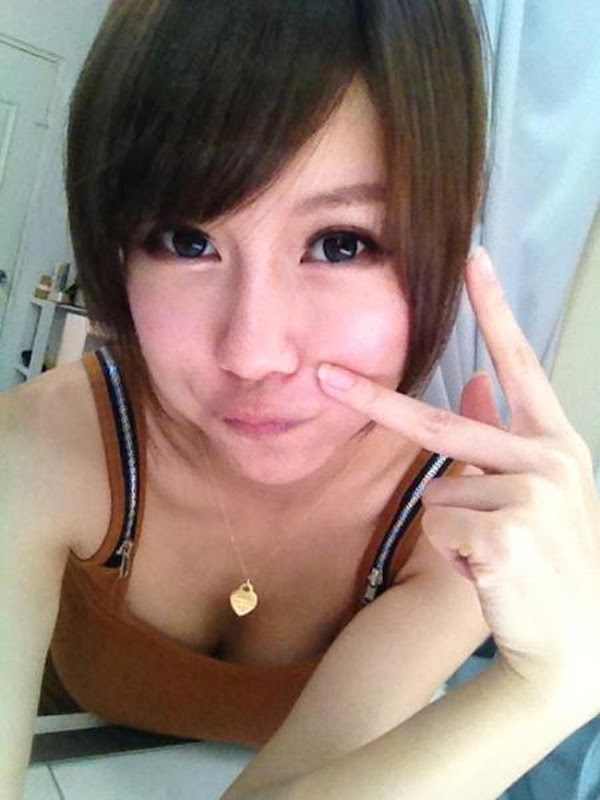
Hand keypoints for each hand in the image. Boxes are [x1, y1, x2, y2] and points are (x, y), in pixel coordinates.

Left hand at [318, 249, 599, 708]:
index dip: (496, 308)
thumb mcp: (543, 489)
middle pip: (437, 425)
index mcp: (557, 443)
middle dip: (373, 403)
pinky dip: (455, 553)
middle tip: (322, 377)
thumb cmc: (554, 560)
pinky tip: (490, 571)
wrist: (578, 643)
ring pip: (436, 494)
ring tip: (496, 553)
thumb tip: (472, 379)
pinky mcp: (501, 533)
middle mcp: (548, 459)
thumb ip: (505, 435)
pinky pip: (440, 526)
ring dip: (455, 528)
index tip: (472, 257)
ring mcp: (528, 495)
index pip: (519, 363)